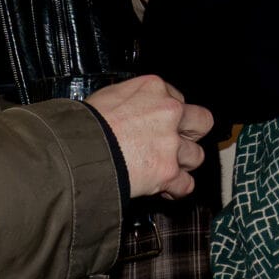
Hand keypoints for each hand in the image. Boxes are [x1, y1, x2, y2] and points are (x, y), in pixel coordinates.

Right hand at [86, 74, 213, 199]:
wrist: (77, 150)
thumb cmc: (84, 124)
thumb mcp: (108, 96)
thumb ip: (133, 100)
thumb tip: (133, 110)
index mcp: (154, 88)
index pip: (177, 99)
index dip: (170, 117)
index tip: (161, 126)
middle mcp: (168, 112)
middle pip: (201, 122)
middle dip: (191, 135)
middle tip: (176, 143)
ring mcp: (171, 143)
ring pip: (197, 156)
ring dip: (182, 164)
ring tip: (164, 168)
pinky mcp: (168, 171)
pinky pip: (186, 184)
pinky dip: (176, 189)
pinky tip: (164, 188)